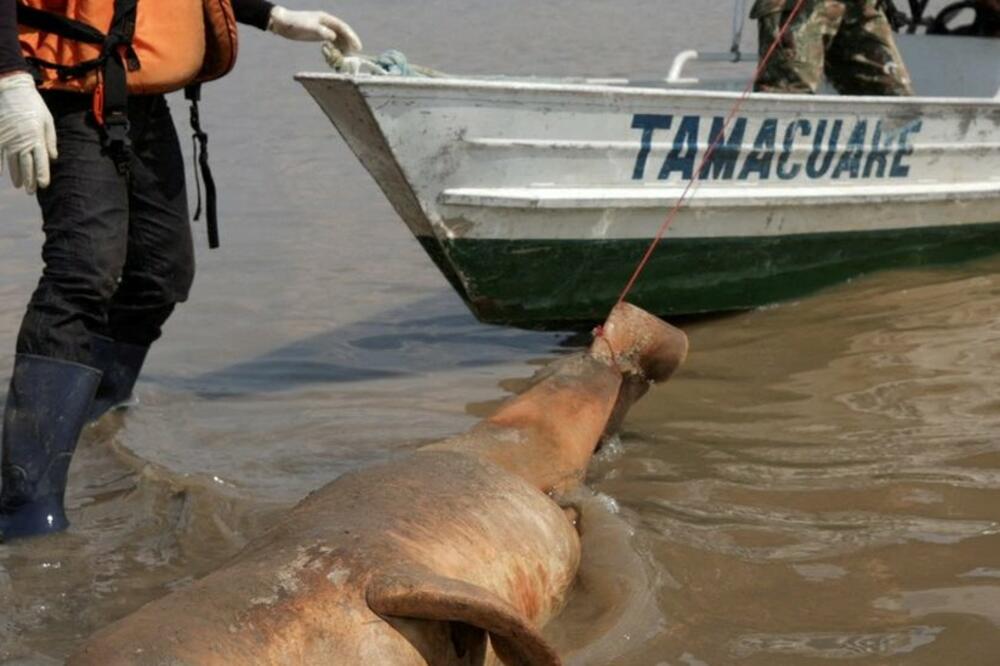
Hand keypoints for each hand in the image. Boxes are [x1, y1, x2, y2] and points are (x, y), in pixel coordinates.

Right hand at [0, 72, 56, 194]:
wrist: (11, 88)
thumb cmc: (33, 103)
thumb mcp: (47, 120)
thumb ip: (50, 139)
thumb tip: (53, 157)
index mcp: (37, 137)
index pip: (41, 161)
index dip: (42, 174)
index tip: (43, 185)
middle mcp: (22, 140)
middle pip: (26, 164)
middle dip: (29, 179)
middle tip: (31, 192)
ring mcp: (9, 138)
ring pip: (13, 161)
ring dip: (16, 175)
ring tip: (20, 186)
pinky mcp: (0, 134)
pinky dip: (0, 164)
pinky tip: (1, 173)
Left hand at [267, 6, 362, 53]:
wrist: (282, 23)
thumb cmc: (295, 24)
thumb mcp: (309, 27)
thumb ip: (322, 32)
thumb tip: (334, 37)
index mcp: (326, 19)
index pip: (342, 27)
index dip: (351, 37)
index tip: (357, 47)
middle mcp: (326, 23)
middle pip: (342, 33)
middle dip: (349, 43)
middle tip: (354, 54)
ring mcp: (322, 29)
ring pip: (337, 37)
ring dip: (342, 46)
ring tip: (346, 56)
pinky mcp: (317, 35)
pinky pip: (330, 41)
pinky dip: (335, 47)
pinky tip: (336, 54)